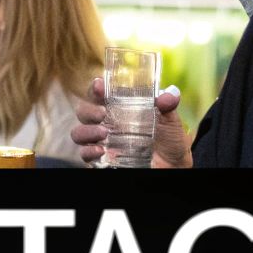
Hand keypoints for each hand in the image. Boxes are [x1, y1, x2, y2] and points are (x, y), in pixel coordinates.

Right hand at [70, 77, 192, 168]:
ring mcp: (102, 142)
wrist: (173, 167)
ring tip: (103, 133)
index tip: (99, 86)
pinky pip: (84, 154)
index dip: (96, 88)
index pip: (100, 94)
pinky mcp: (102, 159)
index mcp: (119, 109)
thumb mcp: (171, 120)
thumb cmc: (170, 141)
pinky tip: (101, 150)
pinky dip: (88, 151)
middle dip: (88, 110)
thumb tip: (170, 94)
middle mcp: (107, 124)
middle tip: (102, 113)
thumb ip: (168, 105)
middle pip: (84, 111)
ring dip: (86, 131)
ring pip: (79, 132)